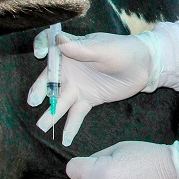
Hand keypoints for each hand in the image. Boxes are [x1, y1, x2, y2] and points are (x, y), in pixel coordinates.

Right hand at [28, 30, 158, 144]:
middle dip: (40, 89)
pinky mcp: (88, 100)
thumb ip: (82, 48)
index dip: (42, 46)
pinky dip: (70, 126)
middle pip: (49, 78)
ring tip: (42, 126)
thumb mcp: (104, 48)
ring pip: (60, 100)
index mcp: (72, 48)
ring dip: (50, 113)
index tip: (41, 55)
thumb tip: (59, 39)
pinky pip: (76, 114)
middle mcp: (69, 67)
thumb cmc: (125, 51)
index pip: (50, 43)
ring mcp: (77, 85)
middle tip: (34, 100)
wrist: (144, 67)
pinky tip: (65, 139)